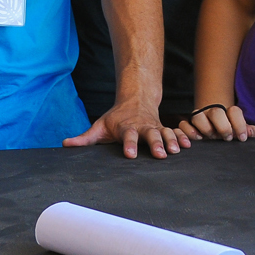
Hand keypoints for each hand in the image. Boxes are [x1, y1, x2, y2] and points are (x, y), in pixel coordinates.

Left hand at [63, 98, 189, 158]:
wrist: (136, 99)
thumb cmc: (116, 118)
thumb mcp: (100, 126)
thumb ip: (85, 138)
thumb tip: (65, 144)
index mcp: (126, 127)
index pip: (128, 136)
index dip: (129, 145)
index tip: (130, 154)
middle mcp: (143, 126)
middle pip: (150, 134)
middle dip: (155, 144)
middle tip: (160, 154)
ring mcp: (155, 127)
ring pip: (165, 133)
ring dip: (171, 141)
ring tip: (176, 150)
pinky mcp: (164, 128)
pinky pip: (174, 132)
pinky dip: (182, 137)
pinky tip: (188, 144)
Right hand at [179, 104, 254, 142]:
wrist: (217, 132)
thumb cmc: (231, 133)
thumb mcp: (240, 132)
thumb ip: (248, 131)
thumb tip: (251, 132)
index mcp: (228, 113)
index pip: (234, 111)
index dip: (240, 124)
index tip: (242, 138)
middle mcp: (213, 114)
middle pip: (216, 112)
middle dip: (223, 126)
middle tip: (227, 138)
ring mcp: (200, 119)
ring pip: (197, 115)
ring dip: (205, 127)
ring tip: (210, 138)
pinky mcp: (188, 127)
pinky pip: (183, 124)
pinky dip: (188, 131)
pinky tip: (196, 140)